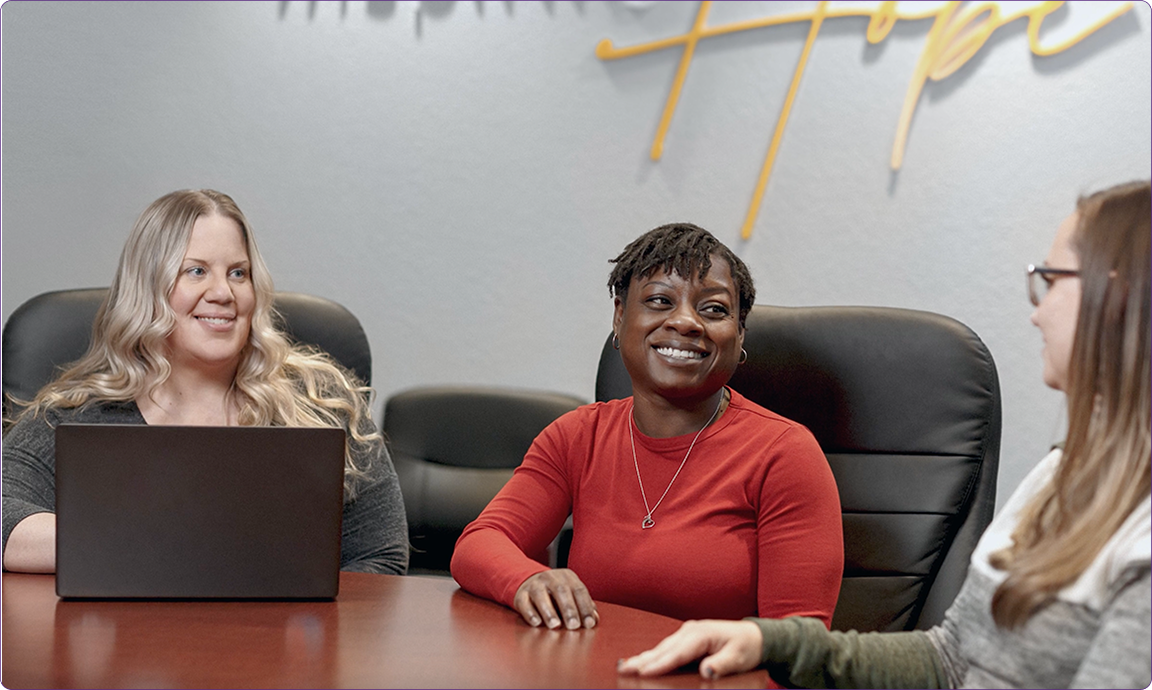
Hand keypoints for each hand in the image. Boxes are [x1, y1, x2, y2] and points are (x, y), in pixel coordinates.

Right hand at [513, 568, 598, 629]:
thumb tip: (594, 619)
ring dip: (548, 611)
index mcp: (567, 577)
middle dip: (568, 609)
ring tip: (555, 625)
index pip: (579, 590)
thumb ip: (583, 606)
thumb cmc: (555, 594)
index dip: (585, 607)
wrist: (529, 583)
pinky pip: (524, 602)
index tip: (589, 623)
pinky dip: (530, 613)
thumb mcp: (571, 594)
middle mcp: (551, 577)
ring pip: (540, 595)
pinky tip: (537, 623)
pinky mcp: (521, 594)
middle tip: (573, 625)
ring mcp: (534, 584)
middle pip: (561, 590)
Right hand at [616, 619, 762, 678]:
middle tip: (624, 669)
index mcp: (701, 634)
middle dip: (643, 660)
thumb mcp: (738, 658)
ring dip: (643, 657)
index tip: (644, 672)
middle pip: (663, 649)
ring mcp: (686, 632)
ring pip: (661, 647)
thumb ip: (722, 665)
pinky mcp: (685, 638)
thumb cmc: (746, 647)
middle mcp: (690, 630)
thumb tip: (706, 671)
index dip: (660, 663)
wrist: (752, 636)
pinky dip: (651, 655)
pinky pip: (665, 648)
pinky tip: (641, 660)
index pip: (677, 652)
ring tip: (625, 666)